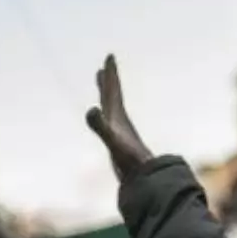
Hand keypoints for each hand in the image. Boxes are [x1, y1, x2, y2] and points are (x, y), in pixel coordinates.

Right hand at [86, 54, 153, 180]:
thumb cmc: (129, 161)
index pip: (113, 91)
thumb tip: (91, 109)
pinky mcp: (119, 143)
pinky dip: (107, 116)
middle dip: (110, 80)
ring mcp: (121, 133)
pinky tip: (107, 119)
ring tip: (105, 85)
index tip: (111, 57)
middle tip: (107, 65)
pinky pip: (111, 124)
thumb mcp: (112, 140)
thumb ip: (101, 125)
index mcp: (119, 118)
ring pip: (113, 109)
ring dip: (109, 95)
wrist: (145, 180)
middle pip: (114, 96)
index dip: (111, 75)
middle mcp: (121, 122)